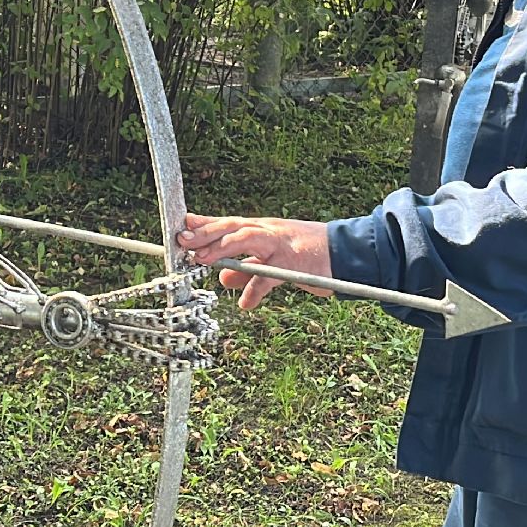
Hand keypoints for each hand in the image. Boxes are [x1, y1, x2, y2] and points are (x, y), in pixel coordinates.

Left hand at [178, 214, 333, 309]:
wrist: (346, 252)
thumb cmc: (307, 255)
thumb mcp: (273, 259)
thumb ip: (247, 268)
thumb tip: (223, 277)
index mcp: (261, 229)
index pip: (227, 223)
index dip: (203, 224)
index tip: (180, 225)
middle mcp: (267, 231)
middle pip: (231, 226)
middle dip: (205, 232)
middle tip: (183, 240)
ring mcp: (280, 244)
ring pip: (247, 238)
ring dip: (222, 247)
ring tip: (201, 258)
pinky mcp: (293, 262)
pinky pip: (270, 276)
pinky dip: (255, 290)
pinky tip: (245, 303)